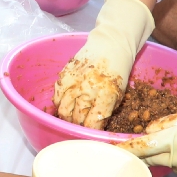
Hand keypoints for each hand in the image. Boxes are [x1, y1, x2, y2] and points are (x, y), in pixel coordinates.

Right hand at [54, 0, 153, 128]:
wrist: (111, 44)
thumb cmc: (118, 70)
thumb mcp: (120, 93)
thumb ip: (107, 110)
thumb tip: (95, 127)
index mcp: (106, 95)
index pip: (92, 124)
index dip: (90, 132)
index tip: (91, 133)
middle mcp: (88, 90)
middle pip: (76, 119)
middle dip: (79, 125)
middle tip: (81, 125)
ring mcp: (75, 82)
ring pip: (63, 110)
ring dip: (67, 117)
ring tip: (72, 117)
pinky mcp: (65, 75)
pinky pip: (57, 96)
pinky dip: (59, 103)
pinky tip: (65, 104)